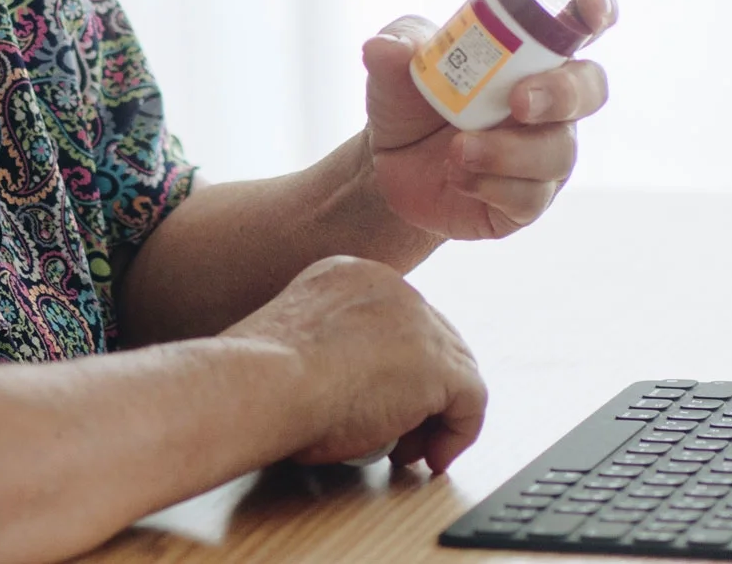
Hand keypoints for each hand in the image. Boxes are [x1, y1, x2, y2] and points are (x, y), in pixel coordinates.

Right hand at [225, 255, 486, 471]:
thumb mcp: (291, 341)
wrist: (263, 383)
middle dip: (421, 393)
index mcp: (352, 274)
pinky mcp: (437, 365)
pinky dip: (457, 434)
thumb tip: (343, 386)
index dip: (397, 367)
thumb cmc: (259, 377)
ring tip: (409, 451)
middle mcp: (392, 287)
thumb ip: (325, 348)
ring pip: (455, 368)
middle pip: (434, 340)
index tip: (380, 400)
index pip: (399, 319)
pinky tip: (432, 458)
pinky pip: (472, 401)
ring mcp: (420, 322)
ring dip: (436, 415)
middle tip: (399, 434)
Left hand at [363, 0, 616, 240]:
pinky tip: (459, 176)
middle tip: (517, 102)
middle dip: (562, 94)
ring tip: (459, 149)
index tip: (589, 8)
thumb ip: (396, 48)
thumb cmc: (408, 100)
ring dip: (509, 151)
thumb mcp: (394, 66)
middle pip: (590, 88)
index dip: (596, 9)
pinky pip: (532, 197)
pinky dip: (493, 185)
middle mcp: (550, 100)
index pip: (578, 21)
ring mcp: (545, 151)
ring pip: (559, 151)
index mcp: (529, 52)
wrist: (388, 165)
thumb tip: (385, 47)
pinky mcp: (529, 199)